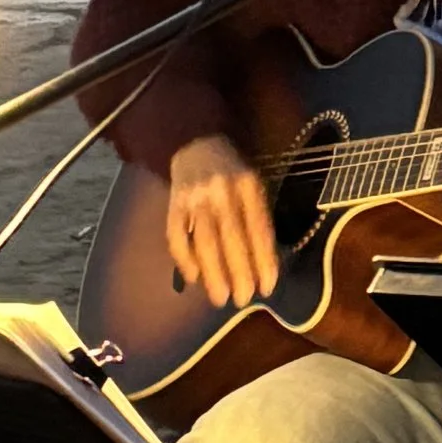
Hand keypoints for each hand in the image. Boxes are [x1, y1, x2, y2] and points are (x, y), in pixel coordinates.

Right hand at [165, 135, 279, 308]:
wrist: (195, 142)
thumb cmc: (232, 173)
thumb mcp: (253, 187)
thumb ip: (258, 219)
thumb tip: (263, 267)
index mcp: (248, 184)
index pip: (259, 228)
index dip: (264, 260)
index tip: (267, 287)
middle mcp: (221, 189)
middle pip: (232, 237)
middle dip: (239, 272)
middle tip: (243, 300)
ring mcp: (194, 196)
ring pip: (204, 240)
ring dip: (213, 273)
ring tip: (220, 298)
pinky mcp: (173, 202)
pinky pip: (176, 235)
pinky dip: (184, 259)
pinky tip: (194, 278)